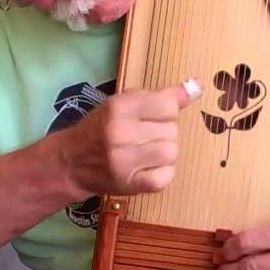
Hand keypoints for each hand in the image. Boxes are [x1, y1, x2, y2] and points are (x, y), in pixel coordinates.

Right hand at [60, 78, 202, 196]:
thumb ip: (162, 96)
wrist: (71, 162)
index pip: (169, 106)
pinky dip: (162, 174)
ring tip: (146, 153)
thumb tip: (199, 86)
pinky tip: (148, 169)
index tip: (152, 117)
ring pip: (171, 153)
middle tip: (144, 138)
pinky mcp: (129, 184)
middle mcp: (120, 132)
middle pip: (172, 131)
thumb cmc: (101, 128)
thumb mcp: (124, 103)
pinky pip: (165, 177)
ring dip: (164, 154)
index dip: (166, 112)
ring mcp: (124, 160)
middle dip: (164, 133)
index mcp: (119, 107)